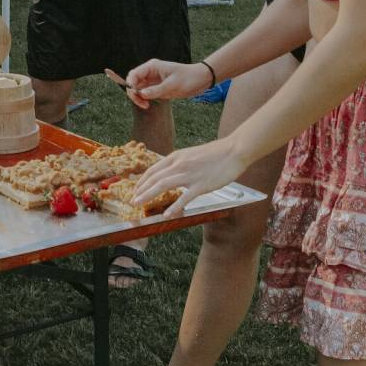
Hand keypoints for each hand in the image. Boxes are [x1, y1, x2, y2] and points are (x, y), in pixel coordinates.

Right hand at [121, 57, 211, 108]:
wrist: (201, 80)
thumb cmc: (188, 78)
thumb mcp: (173, 85)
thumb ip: (156, 90)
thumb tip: (141, 94)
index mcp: (152, 67)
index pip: (134, 74)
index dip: (130, 84)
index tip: (135, 95)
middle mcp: (150, 72)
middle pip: (133, 82)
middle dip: (133, 93)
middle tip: (142, 103)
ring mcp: (153, 80)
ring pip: (138, 89)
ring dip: (138, 98)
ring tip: (146, 105)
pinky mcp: (157, 87)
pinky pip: (145, 93)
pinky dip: (144, 99)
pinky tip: (148, 105)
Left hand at [134, 138, 248, 217]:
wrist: (234, 150)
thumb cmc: (215, 154)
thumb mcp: (192, 154)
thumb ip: (180, 163)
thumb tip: (171, 172)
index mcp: (177, 156)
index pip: (154, 170)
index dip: (143, 181)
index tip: (135, 189)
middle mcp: (180, 164)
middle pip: (155, 178)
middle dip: (141, 190)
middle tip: (132, 200)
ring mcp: (190, 175)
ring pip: (164, 186)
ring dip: (149, 195)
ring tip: (139, 204)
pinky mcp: (201, 185)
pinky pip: (185, 197)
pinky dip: (175, 206)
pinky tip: (167, 215)